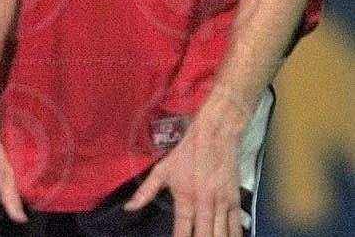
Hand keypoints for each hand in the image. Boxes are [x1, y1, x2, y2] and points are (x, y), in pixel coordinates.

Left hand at [123, 110, 242, 236]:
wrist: (214, 137)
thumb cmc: (185, 154)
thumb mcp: (162, 171)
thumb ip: (145, 192)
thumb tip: (128, 208)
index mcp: (185, 198)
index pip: (182, 230)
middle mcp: (204, 205)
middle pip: (204, 236)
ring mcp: (222, 205)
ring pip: (221, 235)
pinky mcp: (235, 202)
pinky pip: (236, 227)